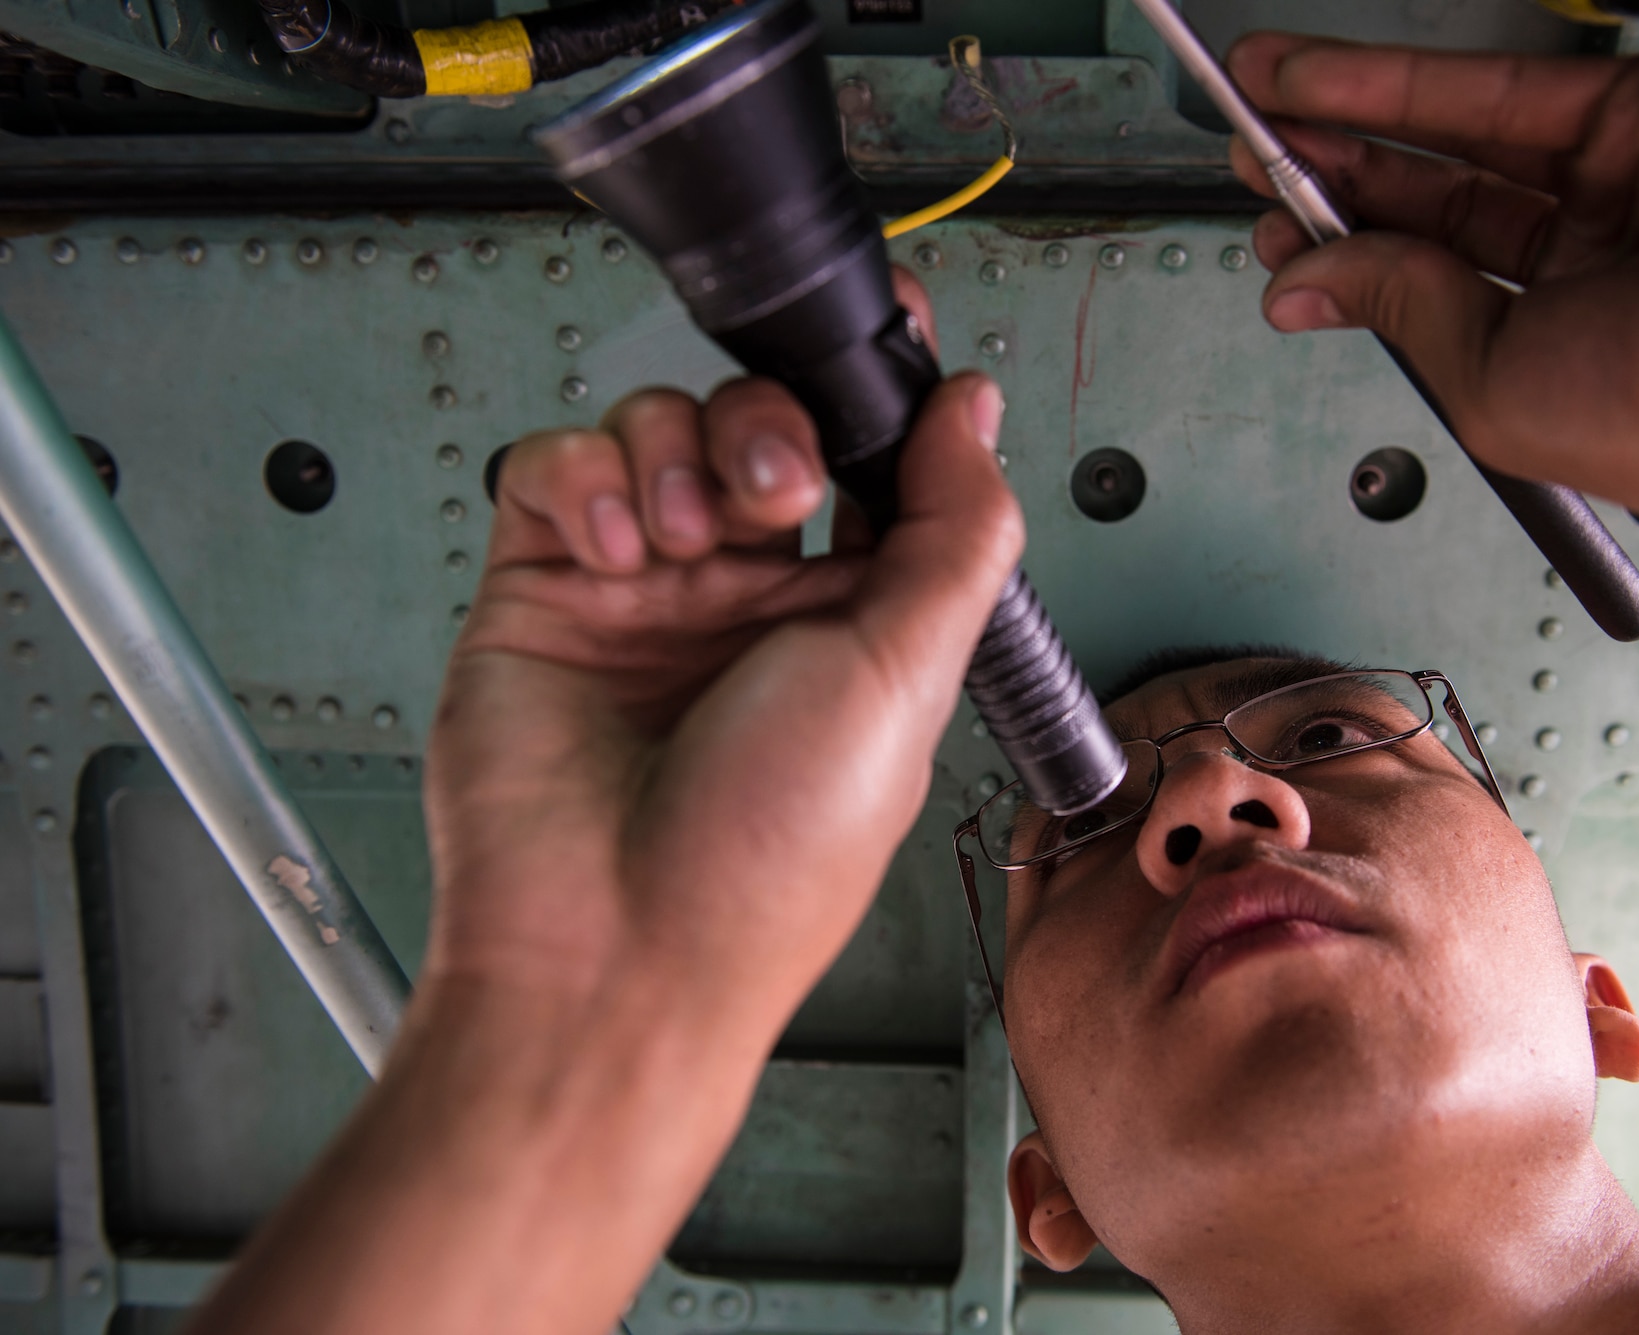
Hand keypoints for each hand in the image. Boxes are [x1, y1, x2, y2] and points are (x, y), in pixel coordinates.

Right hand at [425, 285, 1019, 1040]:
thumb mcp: (902, 681)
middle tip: (777, 487)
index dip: (879, 395)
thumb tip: (974, 411)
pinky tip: (613, 551)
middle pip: (763, 427)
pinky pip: (555, 469)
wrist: (613, 952)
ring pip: (659, 430)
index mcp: (851, 620)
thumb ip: (953, 531)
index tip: (889, 334)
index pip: (871, 467)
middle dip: (772, 425)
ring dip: (678, 453)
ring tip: (678, 542)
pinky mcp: (543, 591)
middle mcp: (748, 598)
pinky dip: (585, 479)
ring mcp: (643, 590)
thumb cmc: (766, 855)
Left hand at [1227, 33, 1638, 560]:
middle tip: (1253, 162)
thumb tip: (1306, 284)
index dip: (1346, 267)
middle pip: (1433, 215)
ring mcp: (1619, 187)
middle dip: (1335, 184)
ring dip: (1350, 116)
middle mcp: (1589, 274)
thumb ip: (1406, 317)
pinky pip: (1496, 90)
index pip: (1430, 302)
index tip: (1272, 241)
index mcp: (1562, 365)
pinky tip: (1319, 80)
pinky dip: (1399, 82)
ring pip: (1454, 141)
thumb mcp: (1502, 391)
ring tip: (1261, 99)